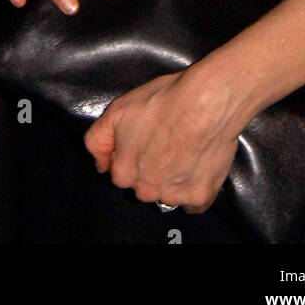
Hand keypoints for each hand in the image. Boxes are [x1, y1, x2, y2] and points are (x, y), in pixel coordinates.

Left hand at [84, 68, 239, 212]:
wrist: (206, 101)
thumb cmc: (163, 101)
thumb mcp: (118, 111)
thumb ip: (98, 140)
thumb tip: (100, 165)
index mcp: (124, 172)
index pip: (120, 174)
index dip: (130, 155)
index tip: (143, 140)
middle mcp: (147, 189)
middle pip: (143, 186)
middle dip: (149, 170)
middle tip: (163, 143)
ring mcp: (174, 195)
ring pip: (167, 195)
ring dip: (171, 181)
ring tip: (182, 152)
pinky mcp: (200, 196)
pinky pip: (193, 203)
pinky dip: (194, 190)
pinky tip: (196, 167)